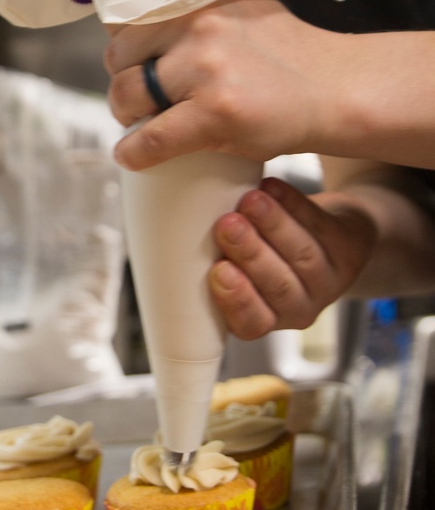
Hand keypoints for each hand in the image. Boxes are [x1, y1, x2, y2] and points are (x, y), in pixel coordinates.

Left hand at [105, 0, 342, 169]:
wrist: (334, 88)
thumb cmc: (283, 53)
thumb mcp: (237, 6)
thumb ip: (194, 4)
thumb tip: (137, 12)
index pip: (128, 16)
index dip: (125, 46)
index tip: (132, 64)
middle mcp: (199, 21)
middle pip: (120, 55)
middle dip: (125, 80)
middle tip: (141, 99)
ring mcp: (206, 66)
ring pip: (128, 94)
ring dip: (127, 114)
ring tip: (144, 123)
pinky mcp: (215, 112)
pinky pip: (151, 138)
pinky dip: (134, 152)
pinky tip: (133, 156)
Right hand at [209, 177, 376, 339]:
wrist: (328, 234)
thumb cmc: (265, 249)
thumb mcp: (234, 264)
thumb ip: (209, 259)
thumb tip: (159, 230)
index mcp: (265, 317)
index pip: (251, 322)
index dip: (237, 301)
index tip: (219, 272)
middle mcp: (299, 307)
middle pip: (280, 286)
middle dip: (253, 254)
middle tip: (228, 226)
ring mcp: (330, 280)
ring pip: (304, 256)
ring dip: (276, 226)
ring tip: (251, 200)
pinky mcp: (350, 248)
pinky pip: (324, 227)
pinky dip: (297, 205)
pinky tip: (274, 187)